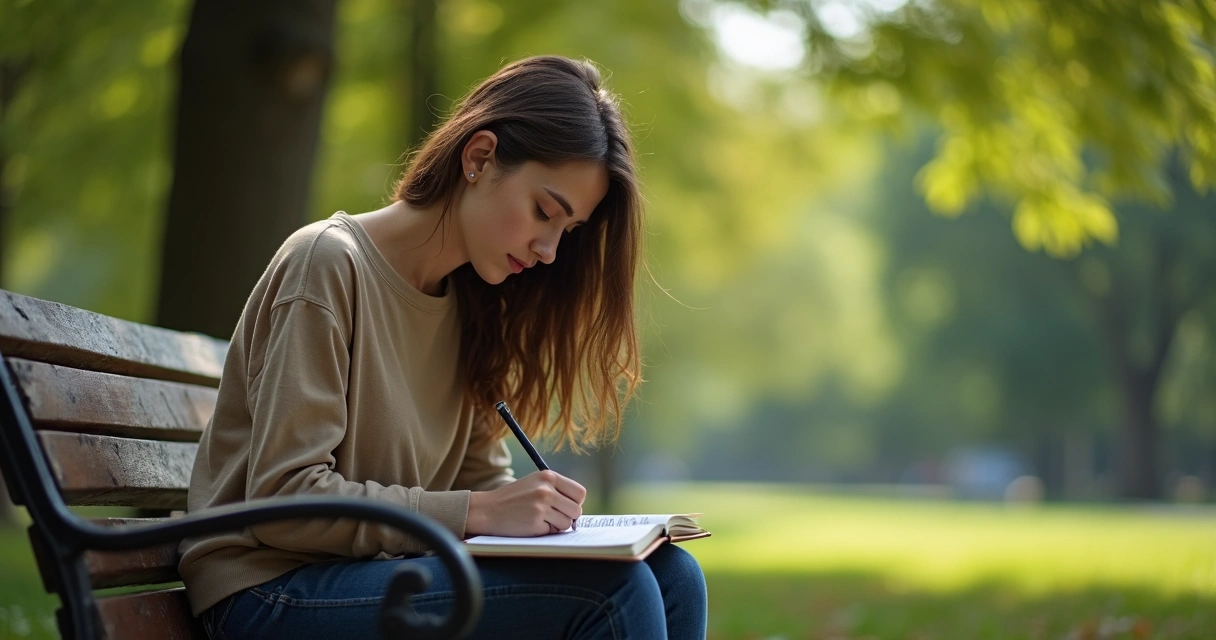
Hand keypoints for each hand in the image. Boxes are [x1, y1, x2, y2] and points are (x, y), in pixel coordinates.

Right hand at [466, 470, 586, 536]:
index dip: (575, 503)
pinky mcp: (534, 522)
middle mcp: (546, 489)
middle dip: (568, 517)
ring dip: (556, 526)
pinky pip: (552, 532)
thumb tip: (579, 507)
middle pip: (576, 510)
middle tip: (553, 517)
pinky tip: (531, 525)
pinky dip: (544, 531)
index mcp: (548, 476)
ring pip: (566, 523)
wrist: (487, 509)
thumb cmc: (512, 498)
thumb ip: (556, 489)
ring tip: (539, 519)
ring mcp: (540, 506)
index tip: (565, 507)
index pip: (580, 493)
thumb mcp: (534, 483)